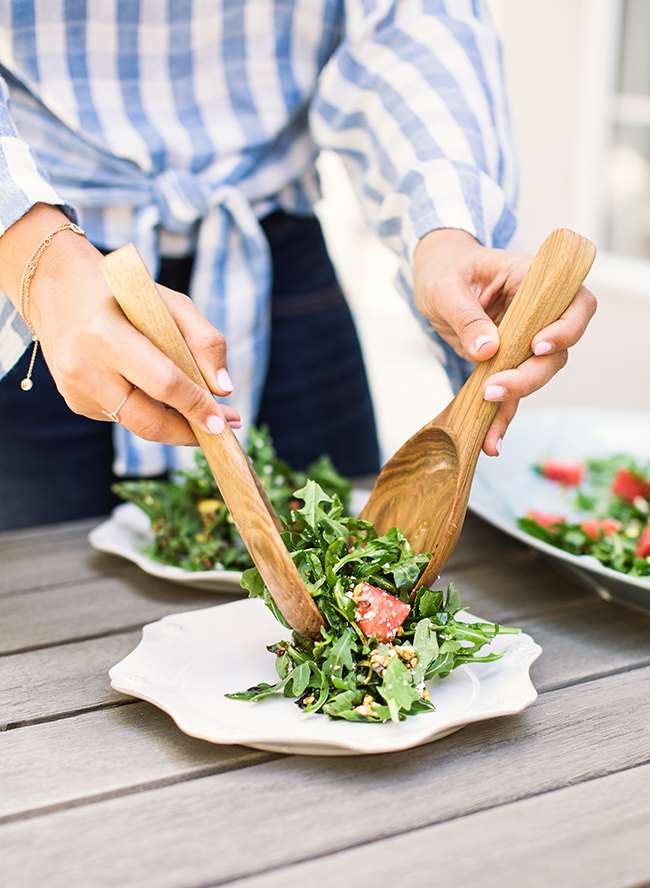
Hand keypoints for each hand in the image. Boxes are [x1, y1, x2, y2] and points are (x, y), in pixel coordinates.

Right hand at [5, 206, 239, 443]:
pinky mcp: (76, 402)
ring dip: (173, 424)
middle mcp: (85, 369)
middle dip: (189, 432)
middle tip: (222, 431)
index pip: (164, 383)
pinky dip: (148, 409)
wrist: (55, 287)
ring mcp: (76, 390)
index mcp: (106, 336)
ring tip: (199, 410)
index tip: (225, 422)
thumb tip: (224, 390)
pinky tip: (152, 389)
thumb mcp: (169, 301)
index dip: (197, 406)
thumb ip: (204, 340)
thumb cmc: (123, 292)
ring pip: (138, 424)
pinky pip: (124, 416)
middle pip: (149, 421)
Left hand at [413, 229, 595, 455]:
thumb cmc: (444, 271)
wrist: (435, 278)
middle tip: (496, 388)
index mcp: (533, 279)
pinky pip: (512, 392)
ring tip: (487, 412)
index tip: (537, 345)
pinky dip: (501, 417)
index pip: (573, 302)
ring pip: (539, 373)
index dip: (566, 327)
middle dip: (532, 373)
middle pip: (558, 348)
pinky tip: (491, 442)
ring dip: (518, 396)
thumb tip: (488, 350)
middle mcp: (539, 311)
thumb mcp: (445, 289)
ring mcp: (526, 338)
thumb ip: (466, 317)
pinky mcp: (508, 361)